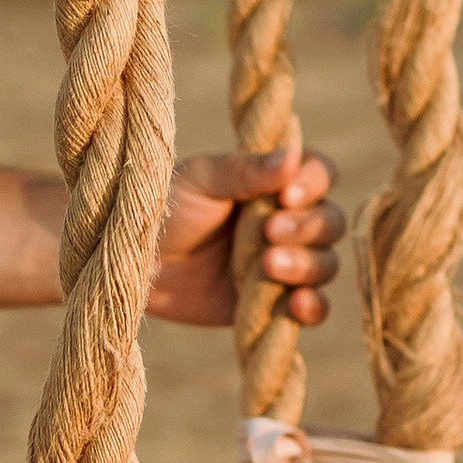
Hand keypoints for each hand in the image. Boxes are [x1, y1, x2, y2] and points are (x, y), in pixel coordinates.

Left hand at [149, 146, 341, 328]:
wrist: (132, 263)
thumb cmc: (164, 209)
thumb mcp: (200, 181)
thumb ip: (244, 170)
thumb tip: (292, 155)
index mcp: (274, 183)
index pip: (320, 173)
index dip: (313, 183)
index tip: (286, 195)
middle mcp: (288, 221)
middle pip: (330, 222)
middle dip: (307, 227)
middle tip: (269, 232)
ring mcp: (284, 263)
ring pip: (325, 264)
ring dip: (307, 265)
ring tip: (268, 264)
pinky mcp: (274, 303)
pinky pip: (313, 308)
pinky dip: (314, 306)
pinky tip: (297, 304)